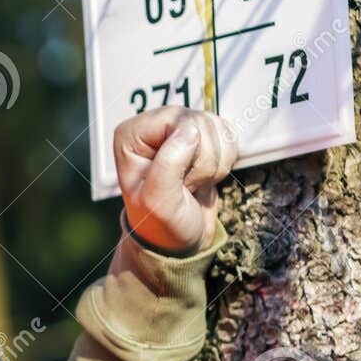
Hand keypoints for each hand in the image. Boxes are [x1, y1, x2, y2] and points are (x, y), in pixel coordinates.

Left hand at [113, 107, 238, 256]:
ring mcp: (178, 130)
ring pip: (217, 127)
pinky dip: (226, 160)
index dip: (188, 148)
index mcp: (131, 135)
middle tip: (186, 185)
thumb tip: (190, 130)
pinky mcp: (201, 138)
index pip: (175, 119)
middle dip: (203, 161)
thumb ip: (168, 164)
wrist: (177, 241)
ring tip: (192, 184)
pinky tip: (206, 177)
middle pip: (199, 121)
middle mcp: (153, 127)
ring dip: (215, 163)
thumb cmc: (160, 224)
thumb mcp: (157, 201)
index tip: (179, 178)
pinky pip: (228, 134)